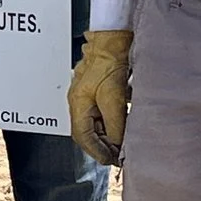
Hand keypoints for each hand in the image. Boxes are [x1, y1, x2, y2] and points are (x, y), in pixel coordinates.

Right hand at [67, 28, 131, 164]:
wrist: (113, 40)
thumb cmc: (110, 62)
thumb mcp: (114, 98)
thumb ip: (115, 124)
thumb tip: (118, 145)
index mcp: (77, 103)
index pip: (82, 136)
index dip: (97, 151)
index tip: (111, 161)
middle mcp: (79, 101)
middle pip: (87, 132)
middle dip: (102, 146)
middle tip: (119, 156)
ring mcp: (87, 95)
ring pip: (95, 124)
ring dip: (108, 136)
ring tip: (122, 145)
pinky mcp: (98, 90)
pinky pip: (102, 114)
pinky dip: (111, 124)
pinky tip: (123, 126)